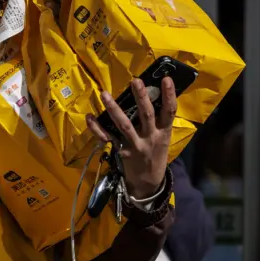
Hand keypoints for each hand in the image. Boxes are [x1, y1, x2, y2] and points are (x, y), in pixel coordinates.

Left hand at [87, 77, 176, 199]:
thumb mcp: (163, 138)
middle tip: (135, 81)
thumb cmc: (156, 154)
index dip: (169, 95)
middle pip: (146, 115)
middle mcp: (150, 137)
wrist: (148, 182)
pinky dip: (96, 128)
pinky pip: (107, 138)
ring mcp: (135, 144)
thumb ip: (159, 121)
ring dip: (113, 109)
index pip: (169, 111)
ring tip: (104, 94)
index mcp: (163, 132)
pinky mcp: (121, 150)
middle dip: (141, 97)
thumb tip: (154, 95)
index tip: (165, 79)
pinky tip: (89, 117)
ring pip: (124, 125)